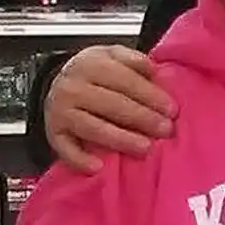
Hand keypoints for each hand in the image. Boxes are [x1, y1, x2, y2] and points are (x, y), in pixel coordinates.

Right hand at [45, 46, 174, 172]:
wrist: (58, 85)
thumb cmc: (94, 75)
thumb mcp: (111, 57)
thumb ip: (131, 60)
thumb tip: (153, 70)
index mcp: (90, 64)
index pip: (123, 79)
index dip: (149, 94)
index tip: (171, 109)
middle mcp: (73, 87)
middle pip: (111, 104)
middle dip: (142, 118)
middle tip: (165, 130)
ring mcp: (60, 111)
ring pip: (93, 127)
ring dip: (120, 139)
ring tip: (145, 148)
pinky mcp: (54, 133)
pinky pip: (66, 149)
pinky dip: (80, 159)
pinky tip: (98, 167)